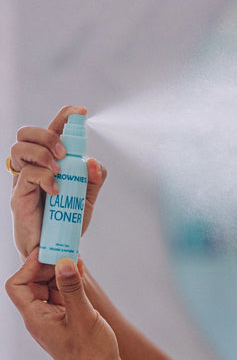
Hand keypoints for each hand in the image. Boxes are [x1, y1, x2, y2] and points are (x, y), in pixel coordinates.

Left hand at [5, 251, 122, 359]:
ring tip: (75, 257)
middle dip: (46, 265)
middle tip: (65, 250)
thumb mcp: (83, 317)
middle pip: (32, 283)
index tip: (49, 252)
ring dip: (59, 272)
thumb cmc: (91, 354)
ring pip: (48, 287)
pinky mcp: (67, 319)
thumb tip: (63, 261)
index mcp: (36, 318)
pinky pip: (62, 295)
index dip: (29, 266)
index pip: (18, 285)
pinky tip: (80, 271)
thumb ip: (72, 288)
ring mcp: (54, 318)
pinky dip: (69, 282)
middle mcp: (40, 317)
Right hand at [9, 105, 106, 259]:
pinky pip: (26, 175)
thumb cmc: (67, 220)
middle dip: (48, 135)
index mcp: (50, 162)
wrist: (55, 248)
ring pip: (20, 148)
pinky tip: (56, 190)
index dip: (64, 117)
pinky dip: (45, 178)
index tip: (80, 111)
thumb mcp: (87, 197)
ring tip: (59, 171)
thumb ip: (93, 178)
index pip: (52, 131)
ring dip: (43, 154)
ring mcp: (22, 180)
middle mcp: (33, 166)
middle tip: (64, 153)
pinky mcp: (18, 196)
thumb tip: (94, 161)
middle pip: (27, 132)